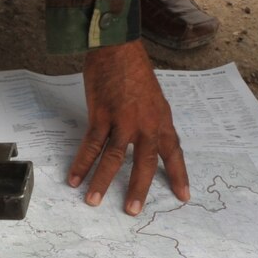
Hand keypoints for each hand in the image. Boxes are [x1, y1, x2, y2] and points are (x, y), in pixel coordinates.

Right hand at [70, 40, 191, 214]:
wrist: (117, 46)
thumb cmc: (133, 68)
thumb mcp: (152, 96)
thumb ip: (151, 120)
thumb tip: (145, 140)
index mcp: (161, 119)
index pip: (173, 152)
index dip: (178, 175)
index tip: (183, 196)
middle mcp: (146, 123)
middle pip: (145, 162)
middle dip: (139, 188)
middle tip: (132, 211)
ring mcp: (124, 120)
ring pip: (114, 158)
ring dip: (102, 182)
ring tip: (94, 201)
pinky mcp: (102, 115)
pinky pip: (91, 145)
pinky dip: (81, 163)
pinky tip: (74, 178)